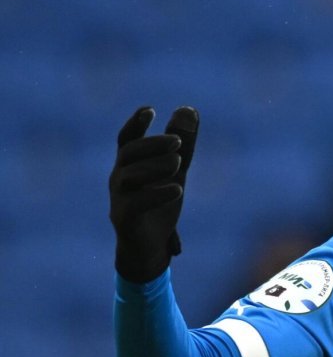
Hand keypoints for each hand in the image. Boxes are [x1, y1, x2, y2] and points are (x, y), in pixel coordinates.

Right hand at [108, 106, 198, 282]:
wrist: (150, 247)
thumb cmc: (160, 204)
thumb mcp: (176, 172)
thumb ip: (184, 145)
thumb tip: (190, 109)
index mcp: (130, 165)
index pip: (127, 139)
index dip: (135, 123)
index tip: (150, 110)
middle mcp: (119, 178)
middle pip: (128, 153)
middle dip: (152, 143)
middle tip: (178, 141)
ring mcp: (119, 198)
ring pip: (129, 176)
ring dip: (155, 166)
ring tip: (179, 163)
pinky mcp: (124, 218)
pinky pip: (136, 203)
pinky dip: (157, 194)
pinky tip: (178, 189)